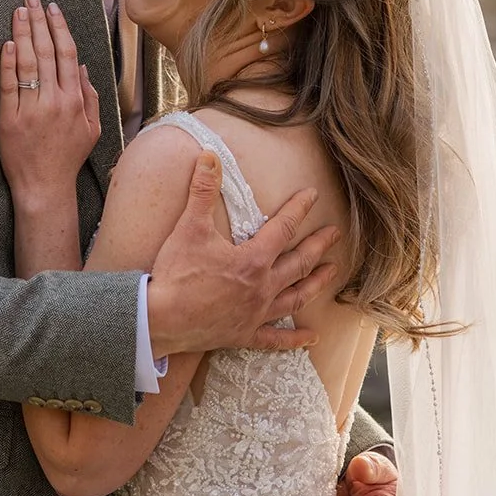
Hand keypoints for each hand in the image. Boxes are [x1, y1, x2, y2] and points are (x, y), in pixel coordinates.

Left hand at [0, 0, 100, 206]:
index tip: (51, 8)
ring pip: (27, 63)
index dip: (58, 27)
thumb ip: (90, 95)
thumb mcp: (92, 128)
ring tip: (17, 12)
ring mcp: (33, 109)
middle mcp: (56, 100)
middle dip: (38, 21)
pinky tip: (6, 44)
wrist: (45, 187)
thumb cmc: (68, 158)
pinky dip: (8, 63)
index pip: (67, 53)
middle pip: (46, 51)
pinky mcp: (10, 119)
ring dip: (22, 33)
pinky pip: (9, 86)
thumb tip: (82, 66)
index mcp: (76, 99)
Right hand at [145, 149, 341, 354]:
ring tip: (332, 272)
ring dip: (316, 284)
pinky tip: (312, 338)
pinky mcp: (244, 334)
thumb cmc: (176, 274)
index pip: (284, 227)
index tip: (312, 194)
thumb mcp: (189, 227)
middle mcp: (262, 287)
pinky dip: (295, 340)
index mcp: (253, 260)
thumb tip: (210, 155)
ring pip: (296, 298)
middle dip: (318, 245)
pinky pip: (276, 339)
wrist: (160, 320)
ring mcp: (255, 314)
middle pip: (299, 263)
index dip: (299, 208)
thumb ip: (202, 190)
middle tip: (335, 233)